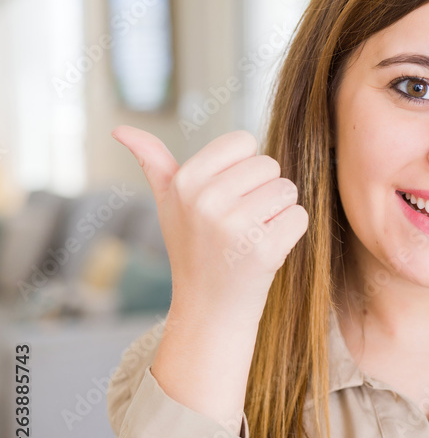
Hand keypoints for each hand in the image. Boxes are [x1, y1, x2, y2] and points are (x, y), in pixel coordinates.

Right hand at [112, 125, 308, 323]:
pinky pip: (299, 216)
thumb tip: (120, 129)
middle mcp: (207, 200)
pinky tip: (265, 249)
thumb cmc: (193, 248)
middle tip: (241, 221)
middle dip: (263, 190)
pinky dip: (291, 232)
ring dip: (279, 211)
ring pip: (287, 189)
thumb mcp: (168, 203)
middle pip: (270, 165)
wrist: (209, 308)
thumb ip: (153, 162)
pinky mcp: (264, 249)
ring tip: (252, 235)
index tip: (229, 194)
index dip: (244, 167)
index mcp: (185, 182)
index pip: (243, 140)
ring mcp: (235, 226)